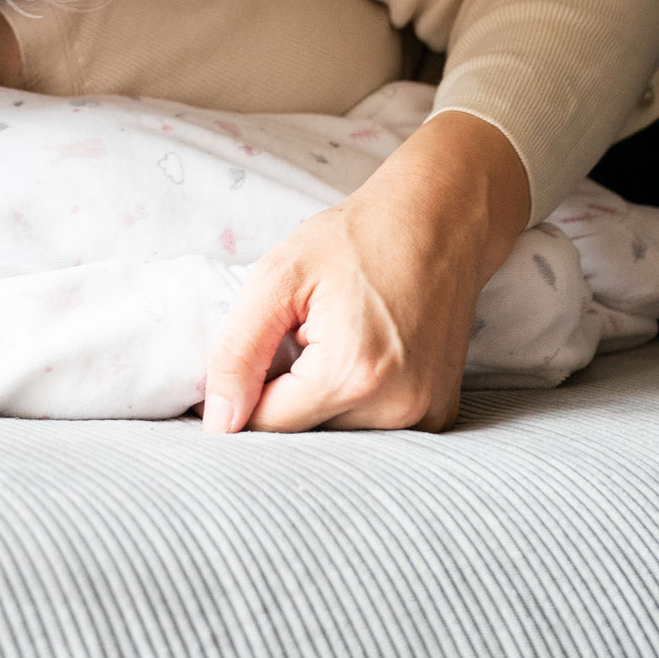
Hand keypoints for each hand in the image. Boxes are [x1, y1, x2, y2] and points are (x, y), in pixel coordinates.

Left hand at [202, 110, 529, 433]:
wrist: (439, 223)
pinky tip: (359, 354)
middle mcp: (396, 409)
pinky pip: (371, 426)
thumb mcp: (278, 276)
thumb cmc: (356, 240)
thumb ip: (237, 350)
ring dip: (318, 398)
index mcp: (352, 375)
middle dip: (282, 395)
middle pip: (303, 434)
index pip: (267, 425)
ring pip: (335, 433)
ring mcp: (424, 416)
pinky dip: (352, 400)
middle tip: (291, 339)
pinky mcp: (438, 415)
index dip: (239, 397)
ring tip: (328, 342)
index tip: (239, 362)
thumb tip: (218, 423)